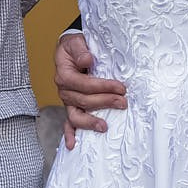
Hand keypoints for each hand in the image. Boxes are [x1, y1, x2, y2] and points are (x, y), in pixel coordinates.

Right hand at [55, 31, 125, 148]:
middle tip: (123, 102)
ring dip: (90, 122)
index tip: (121, 87)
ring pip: (75, 116)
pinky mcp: (71, 107)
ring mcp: (67, 101)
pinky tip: (73, 145)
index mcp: (64, 74)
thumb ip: (80, 50)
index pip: (84, 84)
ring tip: (105, 127)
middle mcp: (63, 90)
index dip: (102, 86)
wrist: (70, 51)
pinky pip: (68, 123)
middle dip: (105, 102)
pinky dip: (69, 134)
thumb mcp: (76, 42)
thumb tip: (87, 61)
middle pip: (83, 101)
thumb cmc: (75, 47)